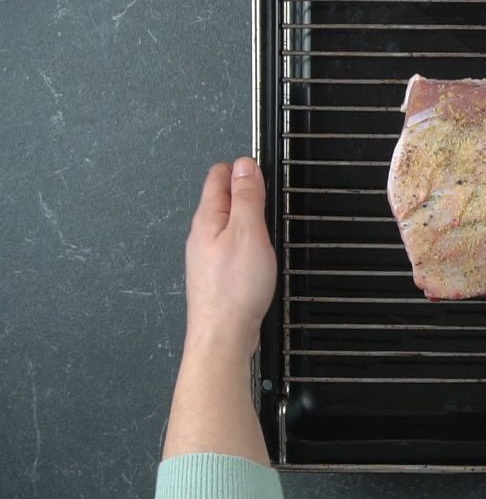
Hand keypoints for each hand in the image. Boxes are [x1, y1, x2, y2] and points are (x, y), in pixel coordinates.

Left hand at [184, 157, 276, 357]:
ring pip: (227, 222)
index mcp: (208, 218)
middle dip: (244, 188)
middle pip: (221, 197)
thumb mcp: (248, 231)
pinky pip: (231, 244)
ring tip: (266, 215)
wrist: (224, 334)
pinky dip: (246, 237)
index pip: (218, 176)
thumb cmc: (235, 286)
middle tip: (269, 189)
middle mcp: (202, 234)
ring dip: (246, 214)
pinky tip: (258, 248)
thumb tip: (245, 163)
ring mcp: (208, 255)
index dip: (242, 167)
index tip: (264, 168)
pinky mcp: (218, 274)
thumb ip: (247, 196)